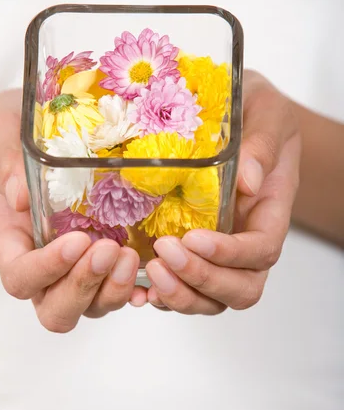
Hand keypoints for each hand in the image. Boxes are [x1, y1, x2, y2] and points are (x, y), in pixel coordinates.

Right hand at [0, 89, 139, 331]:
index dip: (47, 270)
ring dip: (114, 289)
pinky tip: (152, 275)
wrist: (27, 137)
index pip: (21, 278)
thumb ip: (5, 165)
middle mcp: (44, 267)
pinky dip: (137, 290)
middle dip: (85, 287)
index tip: (77, 240)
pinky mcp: (105, 261)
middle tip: (110, 249)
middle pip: (57, 310)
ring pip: (92, 307)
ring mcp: (76, 269)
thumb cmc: (7, 139)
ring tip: (132, 254)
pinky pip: (120, 291)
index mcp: (12, 243)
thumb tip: (21, 198)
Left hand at [137, 70, 300, 313]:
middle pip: (240, 288)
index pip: (260, 250)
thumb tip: (248, 180)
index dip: (230, 254)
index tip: (195, 237)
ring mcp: (220, 251)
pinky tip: (140, 289)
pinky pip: (185, 288)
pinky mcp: (193, 252)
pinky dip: (163, 296)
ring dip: (182, 294)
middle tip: (165, 254)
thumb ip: (261, 145)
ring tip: (152, 274)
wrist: (238, 112)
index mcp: (269, 211)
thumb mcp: (266, 113)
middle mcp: (247, 239)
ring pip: (212, 298)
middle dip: (203, 279)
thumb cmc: (256, 110)